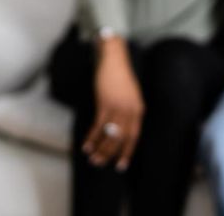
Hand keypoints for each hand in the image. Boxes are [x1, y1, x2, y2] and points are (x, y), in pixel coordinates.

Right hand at [83, 39, 143, 171]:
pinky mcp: (105, 103)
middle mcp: (130, 111)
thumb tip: (119, 127)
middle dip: (111, 154)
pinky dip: (92, 137)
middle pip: (121, 139)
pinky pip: (99, 126)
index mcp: (138, 109)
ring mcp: (118, 107)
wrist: (114, 58)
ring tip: (92, 158)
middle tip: (100, 164)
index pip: (134, 136)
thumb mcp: (129, 95)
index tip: (120, 165)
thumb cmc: (119, 76)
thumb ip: (128, 110)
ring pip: (110, 135)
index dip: (127, 152)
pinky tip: (86, 145)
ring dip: (100, 149)